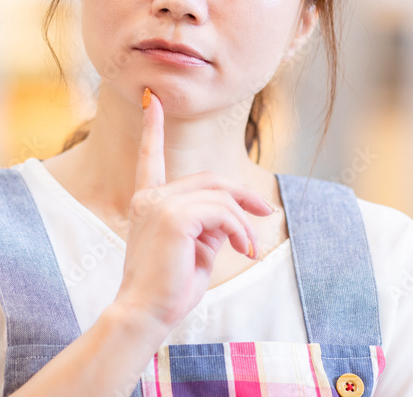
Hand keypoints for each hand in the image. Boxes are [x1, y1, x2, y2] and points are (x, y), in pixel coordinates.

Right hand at [111, 87, 275, 331]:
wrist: (146, 312)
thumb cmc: (168, 288)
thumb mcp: (194, 249)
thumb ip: (208, 225)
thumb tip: (233, 217)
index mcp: (147, 201)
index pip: (150, 157)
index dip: (153, 127)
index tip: (153, 99)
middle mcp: (150, 197)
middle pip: (208, 179)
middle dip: (242, 194)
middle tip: (266, 213)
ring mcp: (160, 204)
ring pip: (219, 196)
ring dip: (242, 221)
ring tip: (249, 247)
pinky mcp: (174, 217)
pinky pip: (221, 212)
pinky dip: (239, 230)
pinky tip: (244, 249)